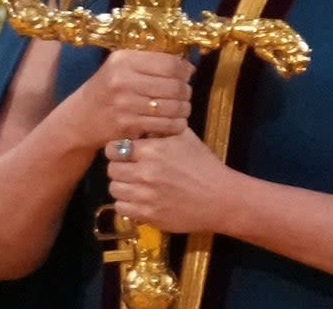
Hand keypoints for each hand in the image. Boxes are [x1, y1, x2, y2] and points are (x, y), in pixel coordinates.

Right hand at [66, 49, 193, 149]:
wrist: (82, 116)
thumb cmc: (108, 88)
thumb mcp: (121, 65)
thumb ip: (148, 61)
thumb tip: (186, 63)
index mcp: (124, 60)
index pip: (168, 63)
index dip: (184, 69)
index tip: (188, 73)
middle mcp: (123, 80)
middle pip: (174, 86)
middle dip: (186, 91)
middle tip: (186, 93)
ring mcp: (125, 104)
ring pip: (172, 107)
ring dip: (184, 109)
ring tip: (183, 107)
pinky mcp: (128, 125)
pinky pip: (165, 125)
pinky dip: (177, 124)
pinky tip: (176, 121)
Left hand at [104, 127, 235, 234]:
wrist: (220, 197)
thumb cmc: (203, 164)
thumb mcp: (183, 136)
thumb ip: (160, 127)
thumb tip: (141, 118)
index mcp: (152, 150)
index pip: (114, 148)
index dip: (116, 149)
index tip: (123, 152)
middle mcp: (145, 172)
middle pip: (111, 169)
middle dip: (119, 167)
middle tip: (129, 168)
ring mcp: (145, 196)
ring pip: (114, 189)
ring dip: (122, 186)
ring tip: (133, 184)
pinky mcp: (148, 215)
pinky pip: (121, 208)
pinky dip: (127, 203)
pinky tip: (138, 199)